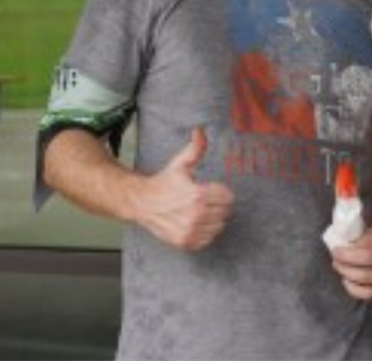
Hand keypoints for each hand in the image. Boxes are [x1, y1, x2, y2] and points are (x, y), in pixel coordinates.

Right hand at [131, 127, 233, 250]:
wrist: (142, 203)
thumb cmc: (164, 182)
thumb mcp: (180, 163)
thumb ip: (196, 147)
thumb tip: (200, 129)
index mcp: (198, 195)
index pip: (228, 197)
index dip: (221, 192)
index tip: (209, 189)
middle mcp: (195, 215)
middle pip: (226, 212)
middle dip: (218, 204)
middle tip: (203, 200)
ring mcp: (190, 230)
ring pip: (219, 226)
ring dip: (213, 219)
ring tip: (199, 210)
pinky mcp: (185, 242)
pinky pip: (209, 239)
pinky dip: (205, 232)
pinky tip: (195, 222)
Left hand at [331, 225, 371, 299]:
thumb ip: (360, 237)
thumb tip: (339, 244)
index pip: (366, 244)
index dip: (348, 248)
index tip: (336, 248)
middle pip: (364, 260)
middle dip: (345, 260)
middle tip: (335, 258)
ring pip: (364, 277)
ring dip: (346, 272)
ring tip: (338, 267)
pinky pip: (368, 293)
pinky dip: (353, 289)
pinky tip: (346, 281)